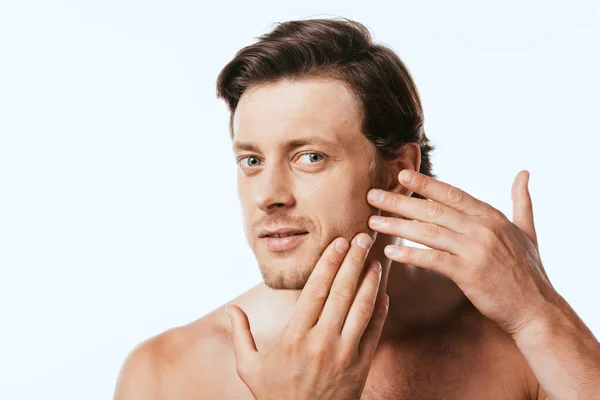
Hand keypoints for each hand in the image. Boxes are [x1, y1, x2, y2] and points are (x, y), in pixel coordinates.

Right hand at [225, 233, 388, 399]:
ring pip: (362, 308)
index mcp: (293, 337)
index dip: (329, 263)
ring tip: (376, 259)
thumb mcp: (249, 368)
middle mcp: (321, 342)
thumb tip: (229, 310)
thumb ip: (240, 336)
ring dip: (371, 281)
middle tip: (364, 238)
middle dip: (355, 261)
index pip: (316, 290)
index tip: (339, 243)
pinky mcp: (361, 367)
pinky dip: (381, 310)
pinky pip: (375, 332)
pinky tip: (383, 292)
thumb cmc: (274, 396)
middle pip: (342, 292)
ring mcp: (345, 354)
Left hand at [367, 169, 556, 336]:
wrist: (537, 309)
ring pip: (428, 232)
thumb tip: (523, 173)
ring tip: (372, 222)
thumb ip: (522, 201)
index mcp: (491, 216)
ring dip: (397, 226)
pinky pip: (433, 260)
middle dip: (399, 201)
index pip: (451, 194)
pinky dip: (410, 255)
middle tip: (372, 195)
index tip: (400, 176)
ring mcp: (476, 250)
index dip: (424, 184)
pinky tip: (390, 252)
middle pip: (432, 210)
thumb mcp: (528, 230)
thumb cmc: (529, 272)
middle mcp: (482, 228)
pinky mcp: (469, 273)